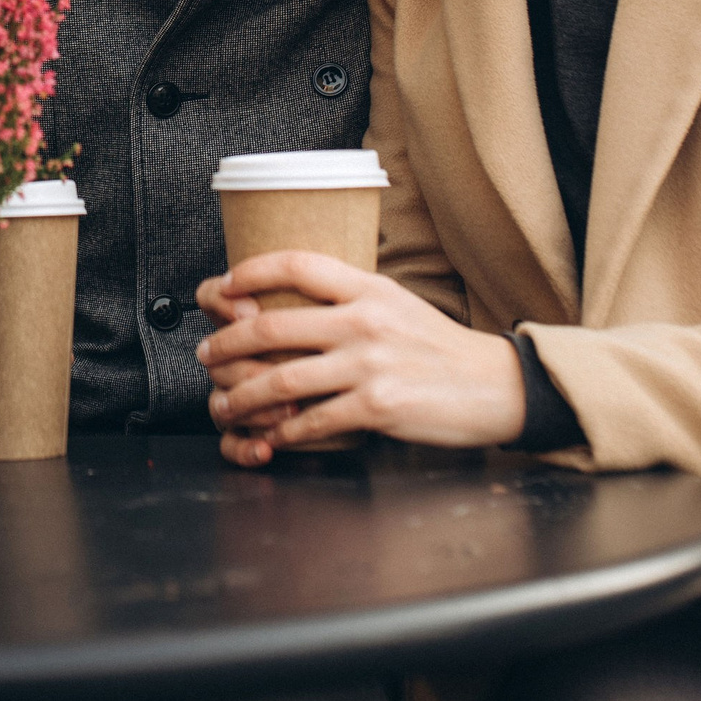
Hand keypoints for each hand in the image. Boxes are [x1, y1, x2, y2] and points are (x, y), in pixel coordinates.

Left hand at [194, 251, 524, 463]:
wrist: (492, 386)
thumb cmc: (438, 347)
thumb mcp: (396, 304)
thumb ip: (350, 299)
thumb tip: (292, 300)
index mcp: (368, 288)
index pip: (297, 264)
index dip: (250, 272)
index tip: (223, 287)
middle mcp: (365, 321)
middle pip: (271, 326)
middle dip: (226, 344)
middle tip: (208, 354)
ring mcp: (369, 365)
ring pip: (280, 380)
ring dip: (241, 396)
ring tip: (225, 403)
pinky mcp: (376, 407)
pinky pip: (311, 421)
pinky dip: (282, 432)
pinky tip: (270, 436)